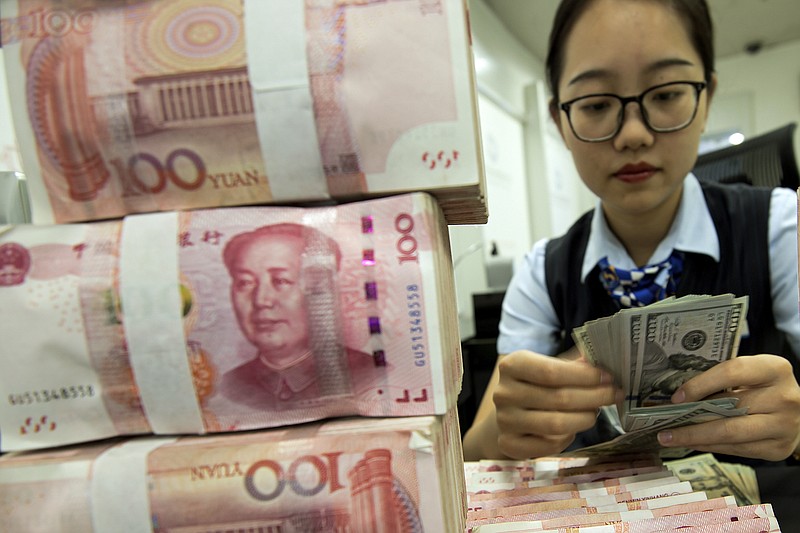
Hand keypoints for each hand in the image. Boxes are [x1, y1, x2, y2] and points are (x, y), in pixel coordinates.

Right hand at [493, 350, 617, 458]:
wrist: (507, 413)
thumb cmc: (534, 386)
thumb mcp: (548, 366)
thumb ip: (573, 364)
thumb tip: (601, 359)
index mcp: (512, 365)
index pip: (551, 371)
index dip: (584, 376)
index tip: (608, 377)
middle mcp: (504, 393)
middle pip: (559, 398)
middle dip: (594, 396)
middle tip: (614, 394)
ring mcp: (505, 420)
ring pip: (556, 424)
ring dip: (585, 418)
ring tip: (596, 411)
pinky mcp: (509, 444)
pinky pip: (550, 445)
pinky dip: (569, 437)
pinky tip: (574, 428)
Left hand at [657, 354, 799, 460]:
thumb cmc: (764, 387)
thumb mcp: (750, 374)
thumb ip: (723, 379)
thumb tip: (679, 395)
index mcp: (775, 369)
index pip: (732, 372)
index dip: (700, 384)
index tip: (676, 397)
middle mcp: (785, 397)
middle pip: (728, 409)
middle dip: (690, 420)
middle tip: (663, 425)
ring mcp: (784, 426)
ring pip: (730, 434)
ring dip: (695, 438)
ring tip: (670, 438)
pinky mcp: (778, 448)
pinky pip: (736, 450)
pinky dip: (710, 446)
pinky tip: (692, 443)